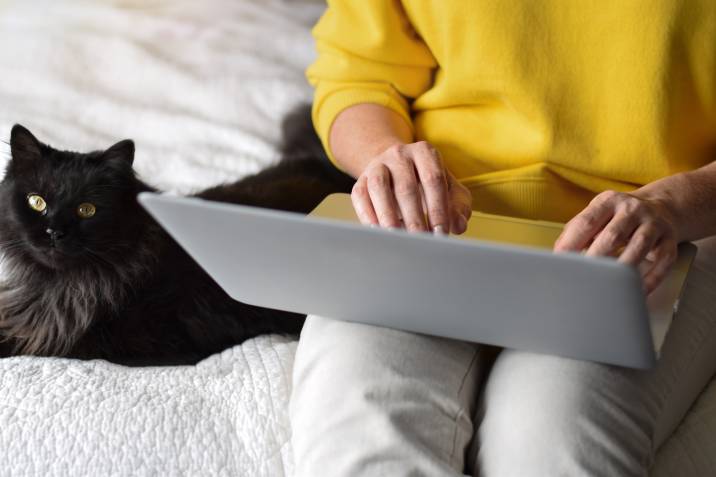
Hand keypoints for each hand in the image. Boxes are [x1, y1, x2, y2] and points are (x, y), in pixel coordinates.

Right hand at [350, 141, 472, 233]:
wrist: (395, 169)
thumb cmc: (427, 184)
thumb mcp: (450, 190)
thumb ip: (458, 207)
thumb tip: (458, 225)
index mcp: (425, 152)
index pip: (433, 179)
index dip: (438, 208)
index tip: (441, 233)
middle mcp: (399, 154)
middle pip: (406, 186)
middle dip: (414, 218)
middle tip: (421, 240)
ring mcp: (377, 166)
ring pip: (379, 188)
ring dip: (389, 216)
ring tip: (398, 238)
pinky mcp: (360, 180)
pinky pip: (360, 197)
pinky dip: (368, 216)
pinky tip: (379, 233)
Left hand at [554, 190, 678, 292]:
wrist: (661, 207)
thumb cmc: (618, 217)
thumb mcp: (597, 214)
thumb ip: (576, 231)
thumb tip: (557, 254)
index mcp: (608, 201)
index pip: (587, 222)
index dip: (572, 243)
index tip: (560, 261)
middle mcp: (632, 209)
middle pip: (612, 236)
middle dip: (596, 258)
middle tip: (582, 277)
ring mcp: (653, 224)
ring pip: (639, 247)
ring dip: (621, 268)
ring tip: (607, 285)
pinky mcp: (670, 240)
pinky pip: (662, 261)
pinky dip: (650, 279)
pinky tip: (637, 291)